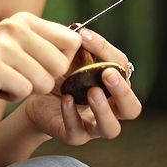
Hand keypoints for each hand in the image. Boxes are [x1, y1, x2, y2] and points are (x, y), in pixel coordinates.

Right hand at [0, 12, 81, 121]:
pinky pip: (24, 90)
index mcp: (25, 19)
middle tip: (18, 76)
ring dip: (26, 89)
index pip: (72, 40)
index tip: (42, 68)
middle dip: (44, 80)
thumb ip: (49, 47)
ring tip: (5, 81)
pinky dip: (12, 95)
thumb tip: (85, 47)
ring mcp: (2, 42)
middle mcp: (15, 24)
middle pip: (61, 63)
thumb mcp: (21, 51)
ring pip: (44, 80)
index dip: (63, 63)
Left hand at [23, 28, 141, 144]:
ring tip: (92, 92)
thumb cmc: (60, 74)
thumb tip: (80, 30)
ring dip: (104, 109)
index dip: (107, 51)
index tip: (85, 36)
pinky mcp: (74, 136)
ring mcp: (93, 125)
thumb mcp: (70, 58)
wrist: (35, 96)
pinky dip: (72, 115)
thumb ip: (79, 46)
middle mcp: (110, 108)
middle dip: (123, 91)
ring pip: (111, 128)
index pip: (123, 68)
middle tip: (108, 74)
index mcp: (114, 85)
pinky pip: (78, 132)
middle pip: (132, 108)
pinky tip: (65, 99)